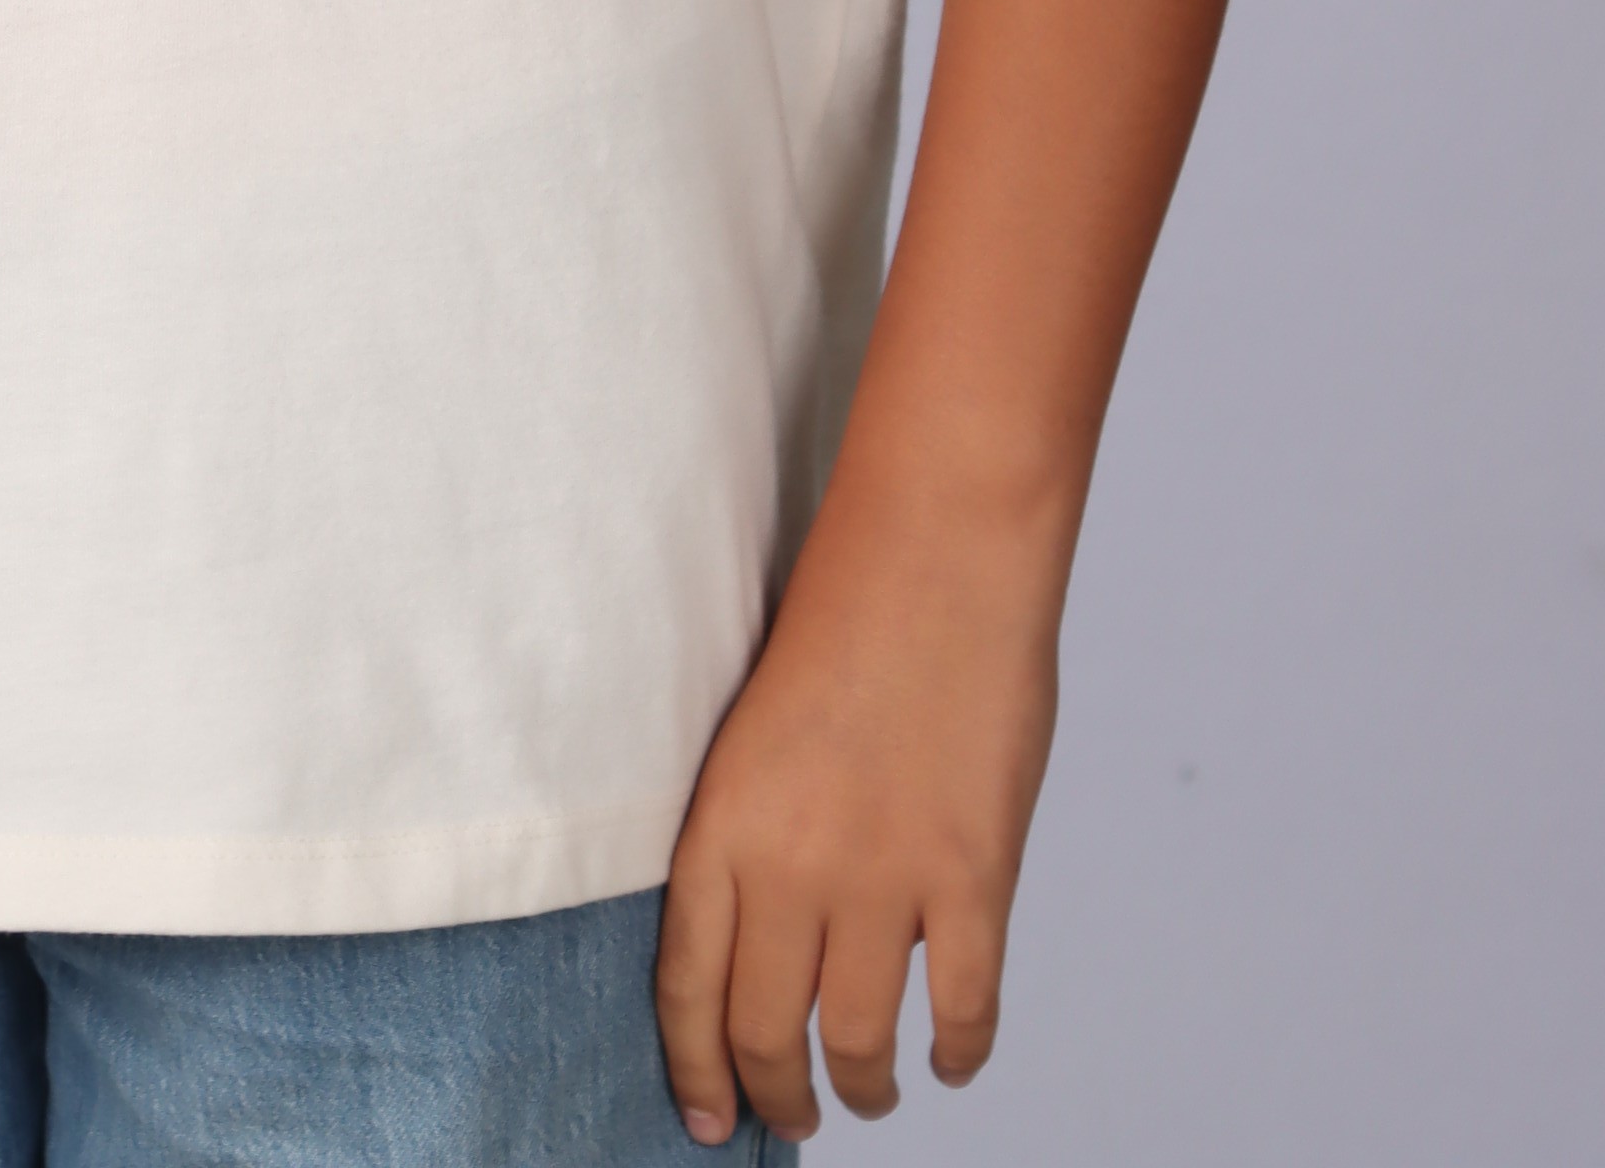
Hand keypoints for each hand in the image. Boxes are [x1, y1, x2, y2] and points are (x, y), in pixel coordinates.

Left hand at [654, 483, 1061, 1139]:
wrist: (935, 551)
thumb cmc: (845, 618)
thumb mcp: (756, 734)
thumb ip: (757, 833)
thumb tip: (768, 932)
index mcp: (723, 823)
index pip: (688, 988)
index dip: (697, 1069)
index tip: (706, 1120)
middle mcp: (792, 866)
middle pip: (767, 1031)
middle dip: (777, 1095)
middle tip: (792, 1117)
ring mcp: (886, 878)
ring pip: (859, 1043)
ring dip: (862, 1086)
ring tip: (870, 1093)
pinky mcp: (973, 878)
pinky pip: (962, 1008)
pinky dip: (959, 1051)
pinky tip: (952, 1058)